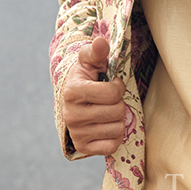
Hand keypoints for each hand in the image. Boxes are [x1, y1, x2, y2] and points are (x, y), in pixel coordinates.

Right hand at [62, 36, 125, 155]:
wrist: (74, 100)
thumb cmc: (87, 78)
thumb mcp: (90, 62)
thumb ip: (97, 52)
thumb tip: (100, 42)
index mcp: (73, 92)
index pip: (113, 93)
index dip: (118, 87)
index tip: (111, 84)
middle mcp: (71, 115)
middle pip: (117, 111)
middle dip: (118, 103)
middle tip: (108, 100)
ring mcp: (76, 133)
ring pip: (117, 129)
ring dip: (118, 120)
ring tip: (106, 112)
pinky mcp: (83, 147)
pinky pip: (112, 146)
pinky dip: (115, 136)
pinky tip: (106, 126)